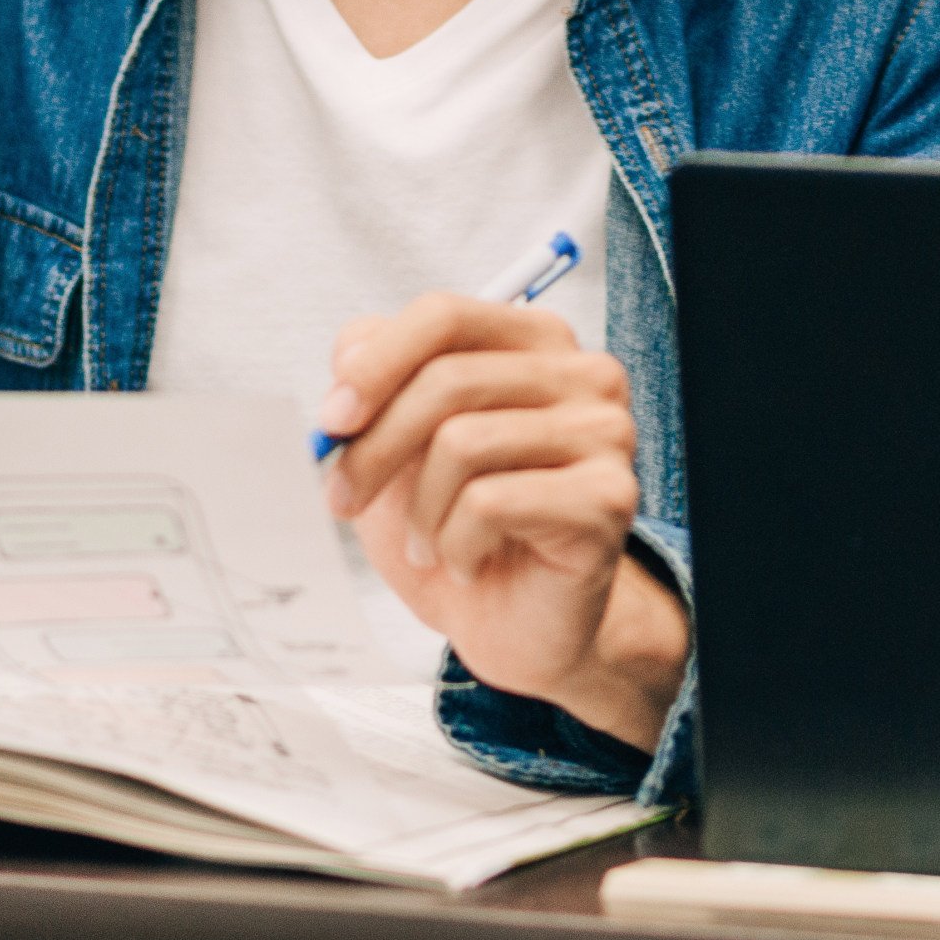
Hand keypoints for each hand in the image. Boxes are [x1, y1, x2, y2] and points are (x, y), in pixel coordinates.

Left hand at [315, 295, 680, 750]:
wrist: (518, 625)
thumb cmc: (459, 529)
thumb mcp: (399, 448)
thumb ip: (379, 383)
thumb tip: (350, 353)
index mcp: (535, 342)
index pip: (445, 315)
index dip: (376, 363)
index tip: (331, 419)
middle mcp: (584, 374)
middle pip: (448, 380)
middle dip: (375, 449)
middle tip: (342, 499)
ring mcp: (606, 433)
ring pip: (463, 443)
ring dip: (421, 512)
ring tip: (427, 545)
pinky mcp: (608, 497)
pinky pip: (490, 504)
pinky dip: (455, 545)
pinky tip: (468, 563)